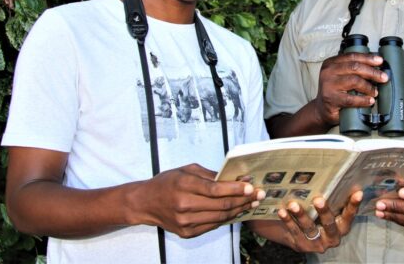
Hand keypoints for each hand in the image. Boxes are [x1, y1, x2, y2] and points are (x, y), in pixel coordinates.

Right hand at [135, 163, 259, 237]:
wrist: (145, 203)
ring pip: (220, 218)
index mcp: (184, 185)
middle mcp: (184, 205)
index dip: (236, 188)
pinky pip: (213, 226)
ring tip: (251, 203)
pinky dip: (227, 219)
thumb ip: (210, 175)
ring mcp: (185, 222)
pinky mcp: (187, 233)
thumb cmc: (168, 182)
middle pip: (221, 205)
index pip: (215, 189)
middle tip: (258, 194)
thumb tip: (236, 177)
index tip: (251, 186)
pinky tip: (237, 212)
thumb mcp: (186, 170)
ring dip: (239, 210)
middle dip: (243, 200)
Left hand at [276, 191, 362, 252]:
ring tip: (293, 204)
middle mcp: (332, 238)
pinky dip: (288, 221)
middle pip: (329, 224)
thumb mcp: (329, 211)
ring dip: (301, 215)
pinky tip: (282, 211)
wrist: (300, 235)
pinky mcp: (302, 245)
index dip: (354, 205)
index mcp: (342, 227)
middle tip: (318, 199)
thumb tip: (341, 176)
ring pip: (309, 228)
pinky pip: (294, 231)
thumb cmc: (318, 217)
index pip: (349, 215)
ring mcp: (317, 243)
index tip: (358, 193)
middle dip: (324, 212)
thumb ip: (335, 200)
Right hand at [313, 53, 386, 126]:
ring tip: (375, 92)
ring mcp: (328, 85)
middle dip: (372, 72)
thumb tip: (376, 64)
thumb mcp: (340, 75)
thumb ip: (352, 69)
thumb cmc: (335, 91)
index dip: (368, 58)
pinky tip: (370, 100)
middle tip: (384, 77)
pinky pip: (351, 99)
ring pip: (354, 81)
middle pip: (355, 67)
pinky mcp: (331, 99)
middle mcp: (328, 72)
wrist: (322, 109)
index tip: (380, 61)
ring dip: (369, 87)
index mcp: (331, 63)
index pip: (352, 56)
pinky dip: (363, 100)